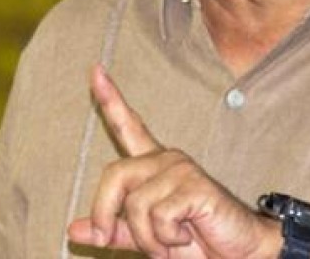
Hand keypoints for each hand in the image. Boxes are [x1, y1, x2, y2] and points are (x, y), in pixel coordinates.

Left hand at [67, 65, 282, 257]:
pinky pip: (159, 215)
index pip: (129, 127)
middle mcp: (166, 160)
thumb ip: (114, 230)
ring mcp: (182, 169)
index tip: (95, 70)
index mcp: (154, 167)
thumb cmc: (196, 241)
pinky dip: (166, 238)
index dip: (110, 100)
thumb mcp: (148, 238)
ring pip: (135, 205)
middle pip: (114, 175)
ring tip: (171, 241)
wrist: (235, 254)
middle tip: (123, 241)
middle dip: (105, 214)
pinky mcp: (195, 185)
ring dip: (148, 238)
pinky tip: (186, 235)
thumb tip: (74, 228)